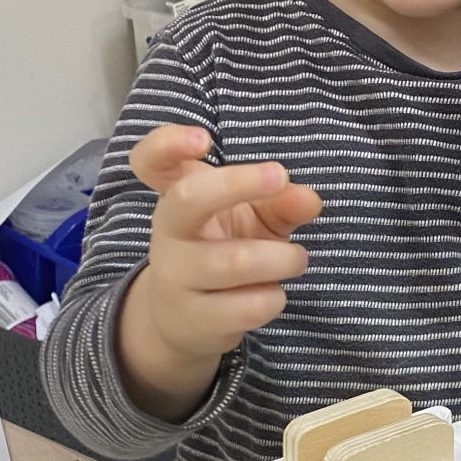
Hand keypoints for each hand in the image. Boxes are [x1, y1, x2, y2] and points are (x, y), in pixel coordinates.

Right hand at [130, 124, 321, 363]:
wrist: (183, 320)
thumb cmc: (223, 248)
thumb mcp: (251, 216)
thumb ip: (280, 201)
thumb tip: (310, 200)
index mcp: (176, 194)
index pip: (150, 160)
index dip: (169, 143)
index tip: (204, 139)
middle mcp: (169, 231)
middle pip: (188, 199)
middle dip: (238, 184)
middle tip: (280, 176)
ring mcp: (176, 276)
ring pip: (233, 260)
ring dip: (281, 257)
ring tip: (297, 258)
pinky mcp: (194, 319)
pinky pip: (245, 306)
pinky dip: (272, 297)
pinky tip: (273, 293)